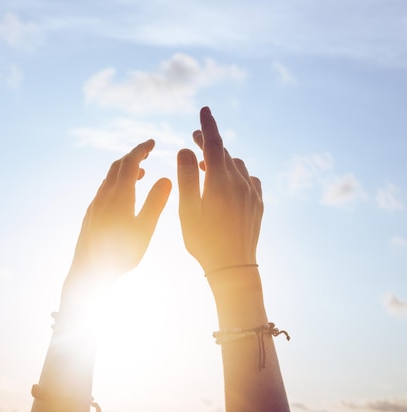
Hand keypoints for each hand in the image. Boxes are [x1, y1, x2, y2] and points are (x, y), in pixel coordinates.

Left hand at [65, 139, 170, 292]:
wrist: (88, 271)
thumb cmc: (120, 254)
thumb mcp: (144, 229)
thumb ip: (155, 203)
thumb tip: (166, 178)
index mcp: (119, 196)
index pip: (130, 162)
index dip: (141, 149)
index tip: (153, 142)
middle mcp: (104, 196)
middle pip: (117, 166)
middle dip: (133, 155)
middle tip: (148, 151)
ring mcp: (95, 204)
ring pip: (109, 178)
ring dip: (125, 169)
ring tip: (141, 171)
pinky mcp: (91, 214)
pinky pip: (104, 189)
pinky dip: (116, 182)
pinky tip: (123, 194)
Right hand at [177, 107, 262, 278]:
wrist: (234, 268)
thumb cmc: (204, 241)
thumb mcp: (187, 210)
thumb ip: (186, 177)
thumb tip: (185, 150)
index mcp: (220, 182)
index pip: (213, 144)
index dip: (207, 125)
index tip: (204, 109)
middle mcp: (240, 182)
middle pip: (223, 152)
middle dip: (208, 143)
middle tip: (193, 138)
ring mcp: (252, 192)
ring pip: (236, 164)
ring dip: (221, 159)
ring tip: (205, 165)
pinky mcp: (258, 203)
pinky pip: (249, 178)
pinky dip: (236, 173)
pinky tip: (228, 181)